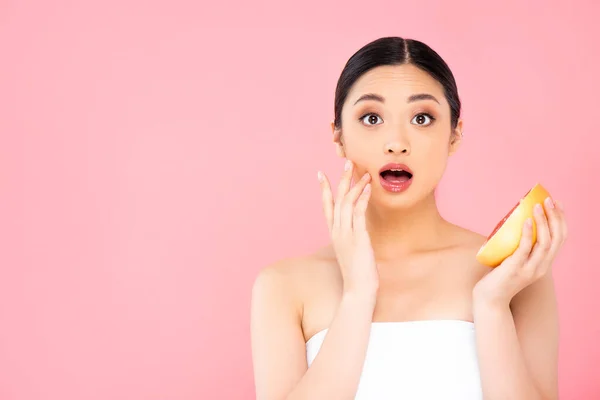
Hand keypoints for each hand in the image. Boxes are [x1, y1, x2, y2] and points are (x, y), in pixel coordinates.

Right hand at [318, 160, 377, 295]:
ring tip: (363, 171)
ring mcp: (346, 234)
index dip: (324, 190)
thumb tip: (359, 231)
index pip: (326, 207)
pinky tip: (367, 187)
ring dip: (355, 185)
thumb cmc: (358, 274)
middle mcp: (337, 232)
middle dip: (341, 180)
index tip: (320, 174)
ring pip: (347, 203)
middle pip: (336, 200)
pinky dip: (362, 198)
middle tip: (347, 162)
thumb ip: (353, 239)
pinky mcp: (358, 238)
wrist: (358, 291)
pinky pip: (358, 213)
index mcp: (334, 234)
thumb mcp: (352, 252)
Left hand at [473, 197, 567, 306]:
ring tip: (537, 206)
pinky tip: (527, 221)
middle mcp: (541, 267)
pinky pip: (525, 249)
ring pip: (544, 243)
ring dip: (543, 222)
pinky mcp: (515, 269)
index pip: (559, 240)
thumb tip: (512, 223)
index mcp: (543, 264)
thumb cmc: (499, 278)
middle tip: (549, 200)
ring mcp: (529, 269)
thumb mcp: (515, 261)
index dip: (561, 221)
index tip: (558, 203)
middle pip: (556, 239)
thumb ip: (519, 248)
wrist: (490, 299)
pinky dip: (527, 234)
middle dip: (555, 217)